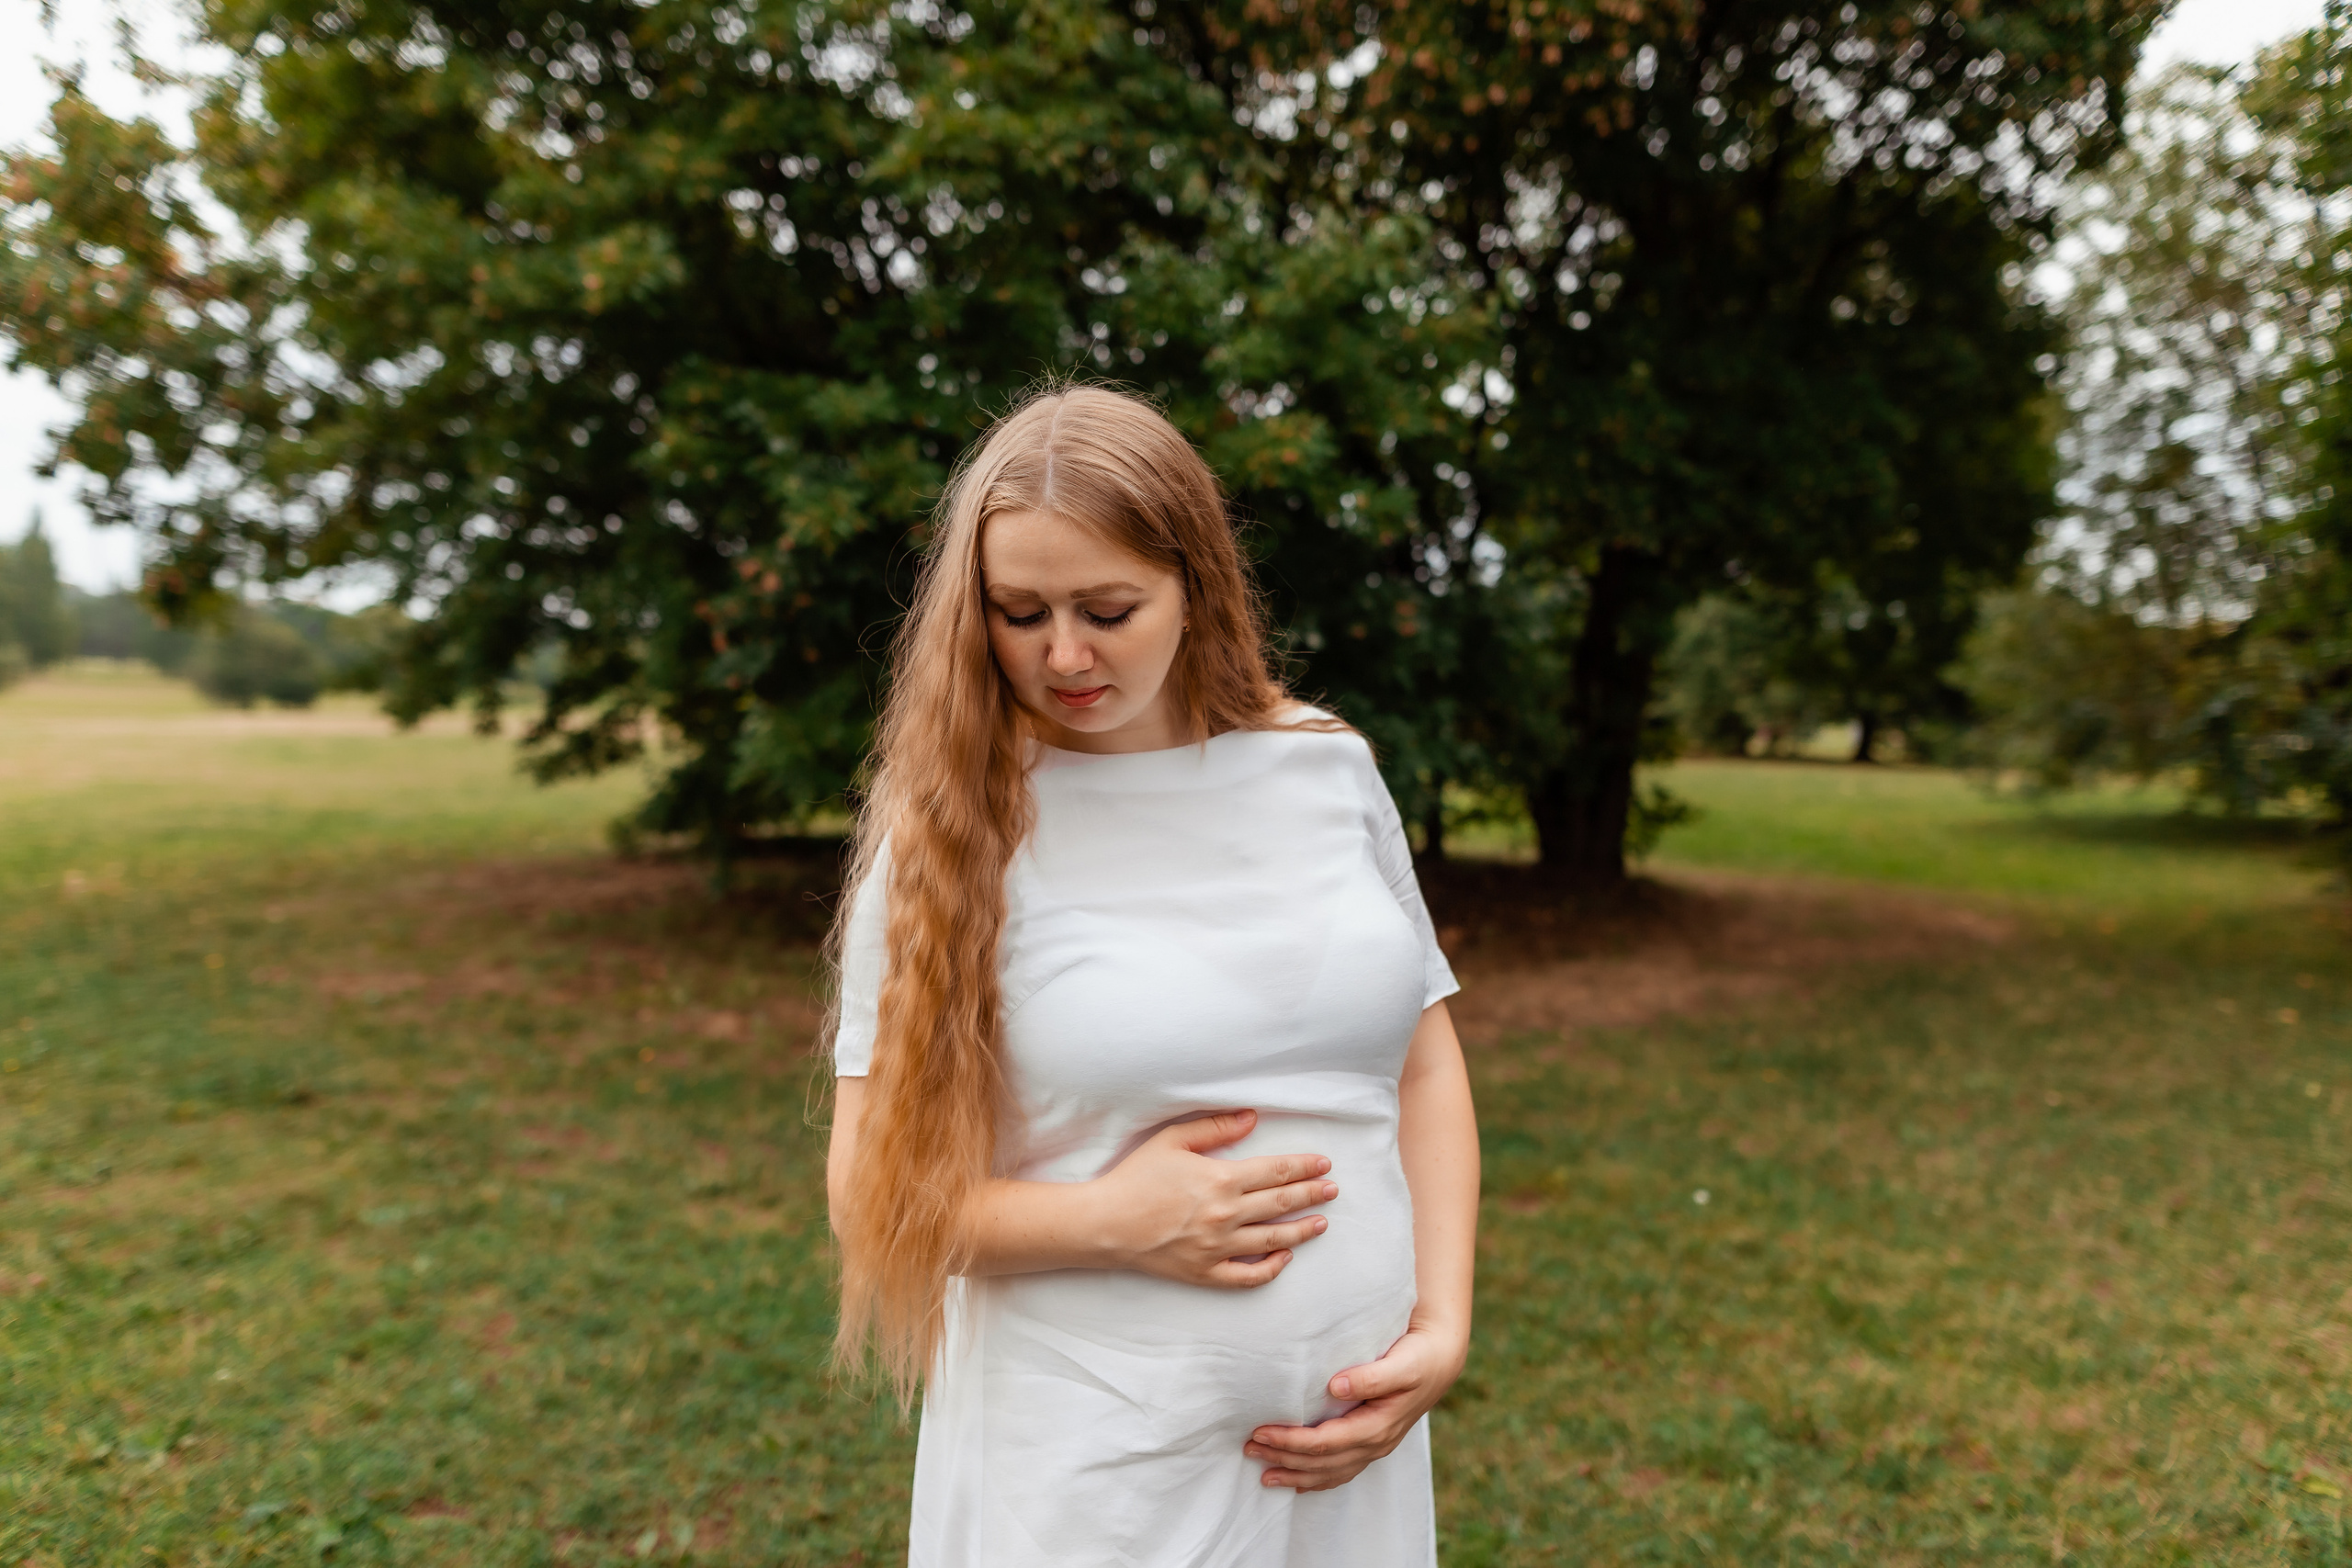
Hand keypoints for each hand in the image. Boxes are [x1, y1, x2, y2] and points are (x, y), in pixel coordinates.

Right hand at [1094, 1110, 1335, 1287]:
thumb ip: (1215, 1127)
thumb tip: (1252, 1118)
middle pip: (1281, 1204)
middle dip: (1311, 1195)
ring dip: (1302, 1230)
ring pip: (1273, 1239)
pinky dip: (1271, 1268)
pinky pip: (1249, 1276)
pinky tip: (1284, 1257)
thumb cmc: (1136, 1177)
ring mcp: (1218, 1247)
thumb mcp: (1172, 1140)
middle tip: (1333, 1190)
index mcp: (1221, 1179)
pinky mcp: (1206, 1272)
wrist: (1105, 1224)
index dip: (1304, 1167)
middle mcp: (1226, 1215)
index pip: (1275, 1172)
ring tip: (1321, 1222)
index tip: (1324, 1165)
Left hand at [1244, 1322, 1468, 1491]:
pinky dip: (1316, 1479)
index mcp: (1378, 1426)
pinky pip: (1341, 1471)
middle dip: (1284, 1458)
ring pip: (1330, 1473)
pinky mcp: (1372, 1443)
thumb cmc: (1419, 1358)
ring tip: (1264, 1475)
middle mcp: (1376, 1443)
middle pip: (1322, 1462)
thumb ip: (1372, 1377)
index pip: (1325, 1443)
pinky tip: (1297, 1482)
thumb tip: (1336, 1386)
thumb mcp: (1402, 1364)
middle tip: (1250, 1448)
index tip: (1261, 1431)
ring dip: (1296, 1474)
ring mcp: (1375, 1447)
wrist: (1440, 1360)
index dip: (1291, 1441)